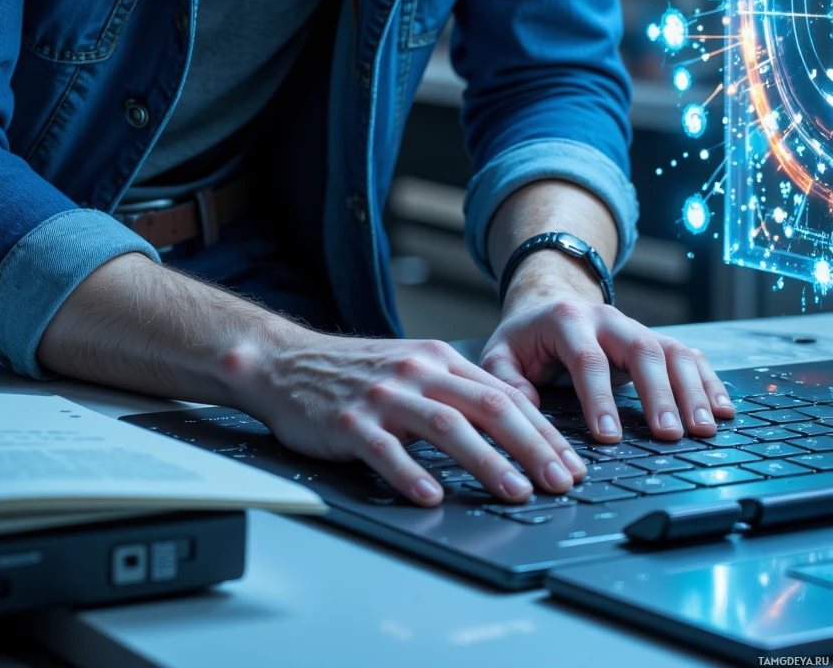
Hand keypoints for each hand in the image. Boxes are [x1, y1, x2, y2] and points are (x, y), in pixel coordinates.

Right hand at [232, 322, 588, 507]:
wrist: (285, 362)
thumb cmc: (353, 371)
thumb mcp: (414, 366)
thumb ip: (458, 390)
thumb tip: (516, 423)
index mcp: (438, 359)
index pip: (505, 395)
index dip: (544, 431)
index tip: (571, 463)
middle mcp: (417, 372)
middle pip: (488, 407)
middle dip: (533, 447)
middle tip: (561, 482)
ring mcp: (384, 395)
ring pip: (446, 427)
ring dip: (487, 462)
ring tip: (516, 491)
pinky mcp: (350, 421)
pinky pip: (386, 450)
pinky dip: (412, 474)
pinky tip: (432, 497)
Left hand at [480, 250, 734, 442]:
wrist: (549, 300)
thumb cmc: (526, 337)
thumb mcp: (500, 352)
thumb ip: (506, 379)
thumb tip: (528, 410)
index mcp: (567, 321)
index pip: (587, 359)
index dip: (599, 398)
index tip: (609, 438)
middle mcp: (608, 319)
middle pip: (641, 349)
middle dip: (657, 393)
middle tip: (668, 434)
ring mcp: (636, 327)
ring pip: (671, 351)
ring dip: (691, 390)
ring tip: (704, 429)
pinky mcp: (655, 339)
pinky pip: (689, 356)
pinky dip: (709, 382)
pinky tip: (723, 410)